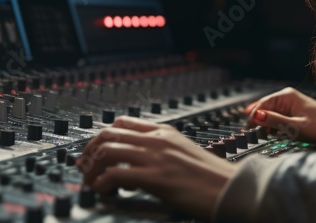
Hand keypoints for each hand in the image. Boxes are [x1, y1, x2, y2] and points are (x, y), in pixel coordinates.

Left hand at [76, 116, 240, 219]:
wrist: (229, 188)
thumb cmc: (211, 177)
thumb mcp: (183, 154)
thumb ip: (161, 152)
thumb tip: (138, 164)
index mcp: (165, 132)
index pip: (123, 122)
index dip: (102, 136)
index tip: (95, 152)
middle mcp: (157, 140)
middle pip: (108, 133)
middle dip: (90, 151)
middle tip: (85, 169)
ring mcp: (156, 157)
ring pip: (107, 151)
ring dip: (92, 169)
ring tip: (92, 183)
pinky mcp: (156, 177)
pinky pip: (116, 175)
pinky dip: (102, 184)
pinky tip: (104, 193)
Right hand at [244, 87, 315, 144]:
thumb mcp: (295, 126)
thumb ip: (274, 121)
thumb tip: (256, 116)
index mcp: (286, 96)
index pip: (262, 104)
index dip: (253, 116)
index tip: (247, 129)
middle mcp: (287, 97)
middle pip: (265, 107)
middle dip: (257, 119)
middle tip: (249, 133)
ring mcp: (290, 104)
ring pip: (270, 113)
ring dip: (265, 123)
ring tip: (260, 134)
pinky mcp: (293, 112)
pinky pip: (278, 117)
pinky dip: (273, 124)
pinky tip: (271, 133)